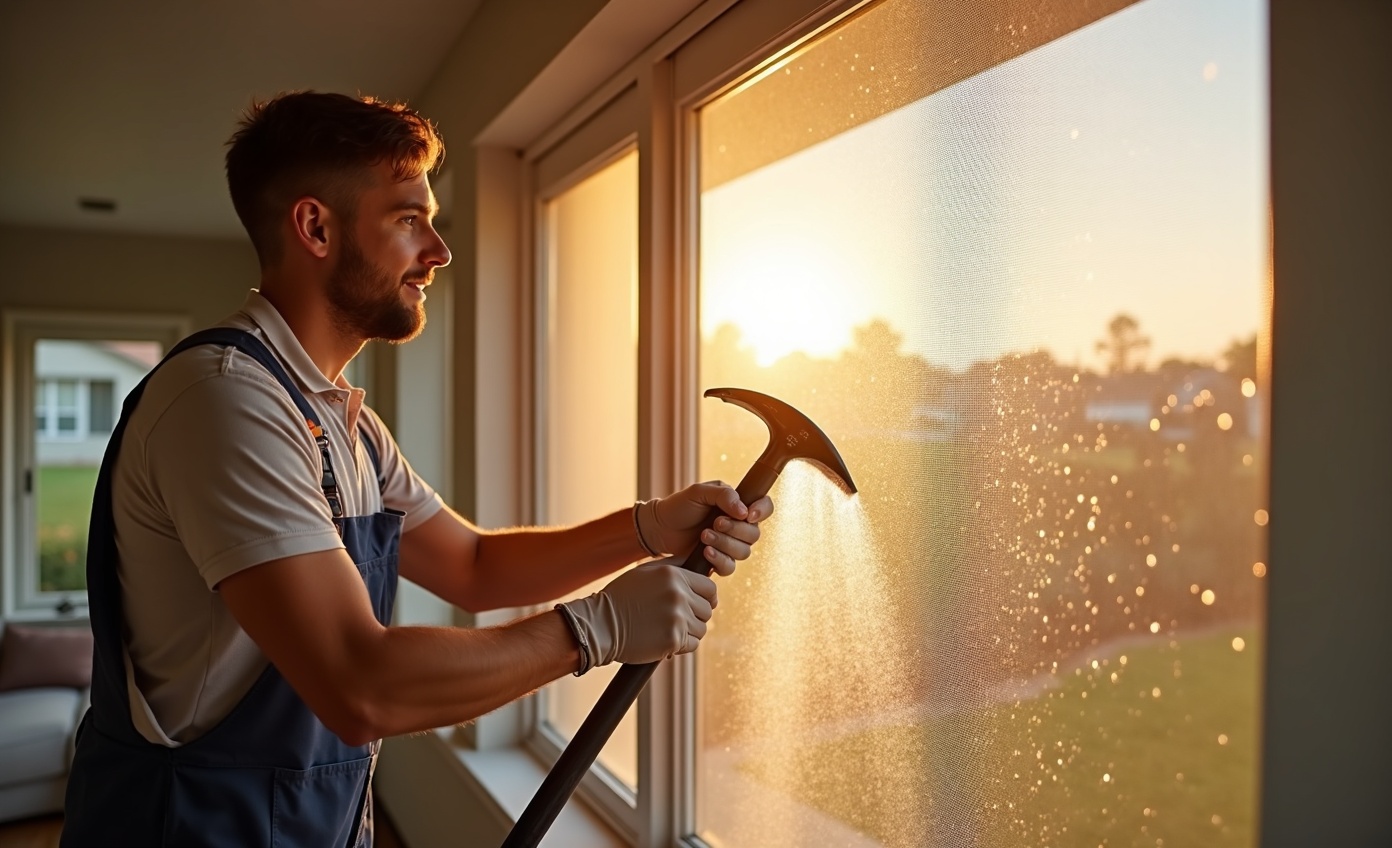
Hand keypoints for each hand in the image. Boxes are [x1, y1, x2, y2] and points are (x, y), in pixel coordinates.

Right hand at [562, 559, 716, 666]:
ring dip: (688, 632)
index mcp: (674, 575)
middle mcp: (678, 594)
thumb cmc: (621, 597)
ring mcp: (677, 617)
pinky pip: (692, 644)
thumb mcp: (646, 571)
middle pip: (707, 610)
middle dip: (695, 616)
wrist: (600, 624)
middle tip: (677, 620)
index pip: (710, 588)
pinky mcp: (673, 639)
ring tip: (668, 629)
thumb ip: (674, 565)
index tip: (698, 605)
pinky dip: (682, 646)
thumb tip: (700, 563)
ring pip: (701, 628)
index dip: (707, 598)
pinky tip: (665, 640)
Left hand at [636, 481, 774, 573]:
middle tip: (715, 523)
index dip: (762, 511)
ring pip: (743, 552)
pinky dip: (719, 559)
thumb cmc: (680, 506)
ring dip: (725, 544)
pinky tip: (705, 552)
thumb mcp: (699, 492)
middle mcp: (738, 526)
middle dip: (735, 530)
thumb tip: (744, 511)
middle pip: (754, 534)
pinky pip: (729, 567)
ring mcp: (729, 545)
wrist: (659, 527)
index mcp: (738, 505)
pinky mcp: (718, 561)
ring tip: (704, 536)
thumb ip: (723, 495)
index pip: (764, 507)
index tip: (748, 515)